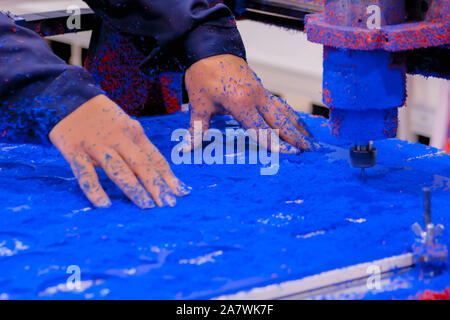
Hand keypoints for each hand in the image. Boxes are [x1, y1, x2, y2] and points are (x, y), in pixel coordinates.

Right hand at [49, 95, 190, 208]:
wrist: (67, 96)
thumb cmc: (103, 119)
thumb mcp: (125, 128)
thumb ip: (139, 148)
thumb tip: (159, 173)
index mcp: (134, 133)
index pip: (155, 158)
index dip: (168, 176)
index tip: (182, 192)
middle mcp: (119, 138)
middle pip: (141, 164)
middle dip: (156, 185)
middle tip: (169, 204)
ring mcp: (97, 144)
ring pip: (118, 168)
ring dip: (133, 188)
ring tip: (146, 206)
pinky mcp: (74, 149)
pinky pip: (85, 172)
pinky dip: (94, 189)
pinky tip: (103, 205)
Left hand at [185, 54, 315, 152]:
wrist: (210, 47)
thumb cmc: (203, 74)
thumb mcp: (198, 102)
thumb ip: (197, 128)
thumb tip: (187, 149)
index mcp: (240, 103)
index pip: (260, 128)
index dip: (275, 143)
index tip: (290, 154)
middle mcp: (256, 97)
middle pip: (280, 121)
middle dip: (296, 137)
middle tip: (310, 150)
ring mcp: (262, 92)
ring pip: (285, 111)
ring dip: (298, 126)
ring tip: (311, 140)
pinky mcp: (262, 88)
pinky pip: (281, 105)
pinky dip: (292, 116)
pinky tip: (298, 124)